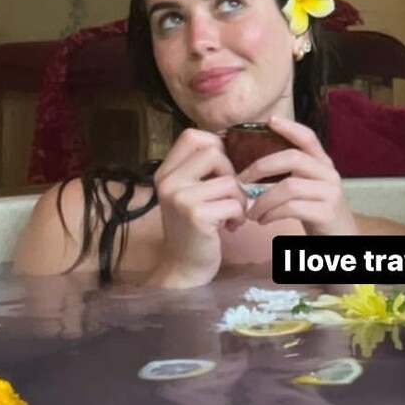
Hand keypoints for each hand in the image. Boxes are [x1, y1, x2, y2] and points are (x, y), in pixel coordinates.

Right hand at [153, 128, 246, 285]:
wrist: (183, 268)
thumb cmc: (192, 228)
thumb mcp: (188, 193)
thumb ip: (199, 169)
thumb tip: (228, 142)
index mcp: (165, 172)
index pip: (192, 136)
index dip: (215, 146)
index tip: (221, 169)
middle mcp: (168, 181)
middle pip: (214, 152)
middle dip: (231, 173)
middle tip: (229, 195)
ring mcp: (180, 198)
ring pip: (229, 180)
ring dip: (238, 199)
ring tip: (230, 214)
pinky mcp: (196, 216)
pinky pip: (234, 203)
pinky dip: (239, 216)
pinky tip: (230, 227)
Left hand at [240, 117, 357, 237]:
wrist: (341, 242)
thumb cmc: (318, 215)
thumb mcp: (309, 190)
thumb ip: (292, 177)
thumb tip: (255, 171)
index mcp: (324, 165)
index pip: (309, 138)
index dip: (290, 128)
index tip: (270, 120)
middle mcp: (330, 174)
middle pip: (294, 159)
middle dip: (262, 167)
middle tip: (242, 181)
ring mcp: (330, 193)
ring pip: (289, 186)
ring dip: (263, 200)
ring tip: (251, 213)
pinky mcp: (326, 213)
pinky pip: (292, 207)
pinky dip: (271, 213)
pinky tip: (263, 220)